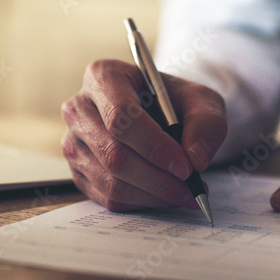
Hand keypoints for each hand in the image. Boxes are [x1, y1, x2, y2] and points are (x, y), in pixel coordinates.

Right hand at [61, 59, 226, 211]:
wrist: (160, 115)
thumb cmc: (175, 102)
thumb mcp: (201, 100)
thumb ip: (206, 123)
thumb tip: (196, 158)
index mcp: (103, 77)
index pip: (121, 116)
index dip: (154, 146)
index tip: (185, 166)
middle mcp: (79, 108)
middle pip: (113, 153)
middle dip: (158, 178)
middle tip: (191, 188)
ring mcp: (73, 142)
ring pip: (111, 180)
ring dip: (153, 194)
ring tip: (184, 193)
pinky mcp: (78, 171)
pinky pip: (108, 198)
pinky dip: (142, 202)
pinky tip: (164, 195)